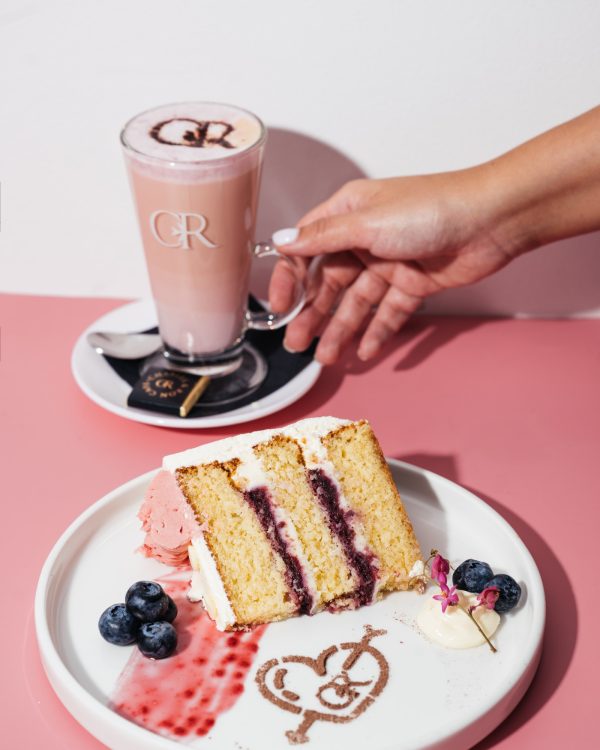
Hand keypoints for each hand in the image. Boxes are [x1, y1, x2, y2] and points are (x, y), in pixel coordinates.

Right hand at [270, 170, 516, 363]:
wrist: (490, 221)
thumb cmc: (431, 208)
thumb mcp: (366, 223)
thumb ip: (322, 239)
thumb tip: (283, 242)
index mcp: (347, 215)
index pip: (307, 249)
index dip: (289, 277)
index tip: (279, 305)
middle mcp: (364, 239)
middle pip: (329, 282)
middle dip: (312, 314)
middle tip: (296, 343)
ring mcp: (388, 263)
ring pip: (356, 302)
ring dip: (341, 329)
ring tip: (326, 357)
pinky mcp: (412, 284)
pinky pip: (388, 313)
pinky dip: (377, 332)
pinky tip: (365, 352)